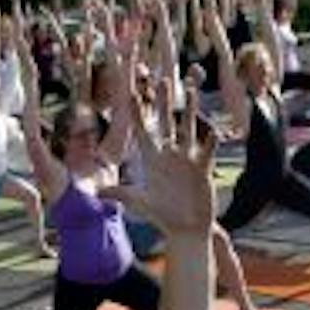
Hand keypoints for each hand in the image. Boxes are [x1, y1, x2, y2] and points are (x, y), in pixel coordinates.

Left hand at [107, 84, 214, 238]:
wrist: (185, 229)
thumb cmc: (161, 216)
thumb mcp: (139, 203)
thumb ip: (120, 193)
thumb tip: (96, 191)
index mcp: (152, 160)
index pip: (142, 132)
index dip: (137, 114)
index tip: (131, 94)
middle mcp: (169, 155)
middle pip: (166, 123)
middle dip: (164, 103)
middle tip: (163, 80)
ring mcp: (187, 160)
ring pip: (188, 129)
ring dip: (190, 111)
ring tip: (191, 91)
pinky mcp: (202, 169)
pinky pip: (207, 151)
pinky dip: (210, 141)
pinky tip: (212, 129)